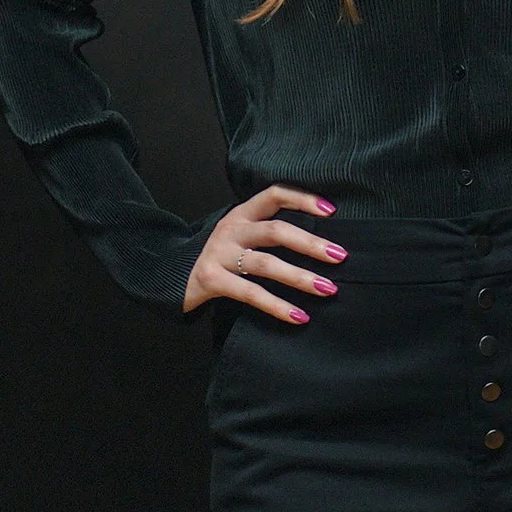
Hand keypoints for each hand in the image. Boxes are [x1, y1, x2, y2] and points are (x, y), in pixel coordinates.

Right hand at [183, 184, 346, 320]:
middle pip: (275, 230)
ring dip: (300, 277)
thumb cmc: (219, 257)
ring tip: (328, 289)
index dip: (302, 199)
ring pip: (266, 263)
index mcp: (241, 214)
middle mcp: (231, 229)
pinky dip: (277, 306)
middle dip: (310, 243)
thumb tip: (320, 246)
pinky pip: (250, 293)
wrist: (171, 276)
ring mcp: (220, 254)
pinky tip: (299, 316)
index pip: (274, 195)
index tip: (331, 211)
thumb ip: (268, 234)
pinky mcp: (212, 280)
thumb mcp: (240, 236)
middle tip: (339, 256)